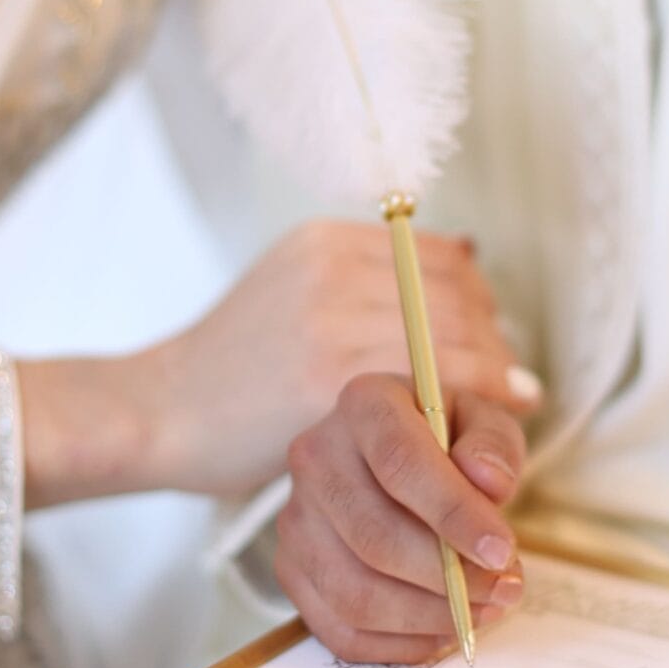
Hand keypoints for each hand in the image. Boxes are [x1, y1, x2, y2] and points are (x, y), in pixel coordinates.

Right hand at [20, 222, 540, 507]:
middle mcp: (332, 268)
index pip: (439, 257)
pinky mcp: (330, 379)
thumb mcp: (294, 289)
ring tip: (498, 403)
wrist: (162, 412)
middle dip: (491, 339)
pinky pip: (434, 381)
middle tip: (506, 379)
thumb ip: (367, 278)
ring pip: (453, 336)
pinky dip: (472, 401)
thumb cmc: (233, 368)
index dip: (477, 301)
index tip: (488, 338)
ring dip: (490, 372)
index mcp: (326, 242)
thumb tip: (469, 256)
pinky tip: (475, 426)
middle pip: (455, 294)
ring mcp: (331, 320)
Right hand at [277, 374, 529, 663]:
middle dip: (448, 578)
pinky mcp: (292, 569)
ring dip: (428, 617)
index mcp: (364, 404)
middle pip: (375, 537)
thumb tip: (489, 483)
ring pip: (355, 593)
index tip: (502, 552)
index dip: (453, 514)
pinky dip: (398, 644)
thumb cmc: (448, 438)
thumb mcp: (484, 421)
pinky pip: (340, 629)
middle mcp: (315, 456)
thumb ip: (493, 444)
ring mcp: (296, 517)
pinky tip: (440, 628)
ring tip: (480, 610)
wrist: (403, 454)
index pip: (400, 461)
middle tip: (504, 589)